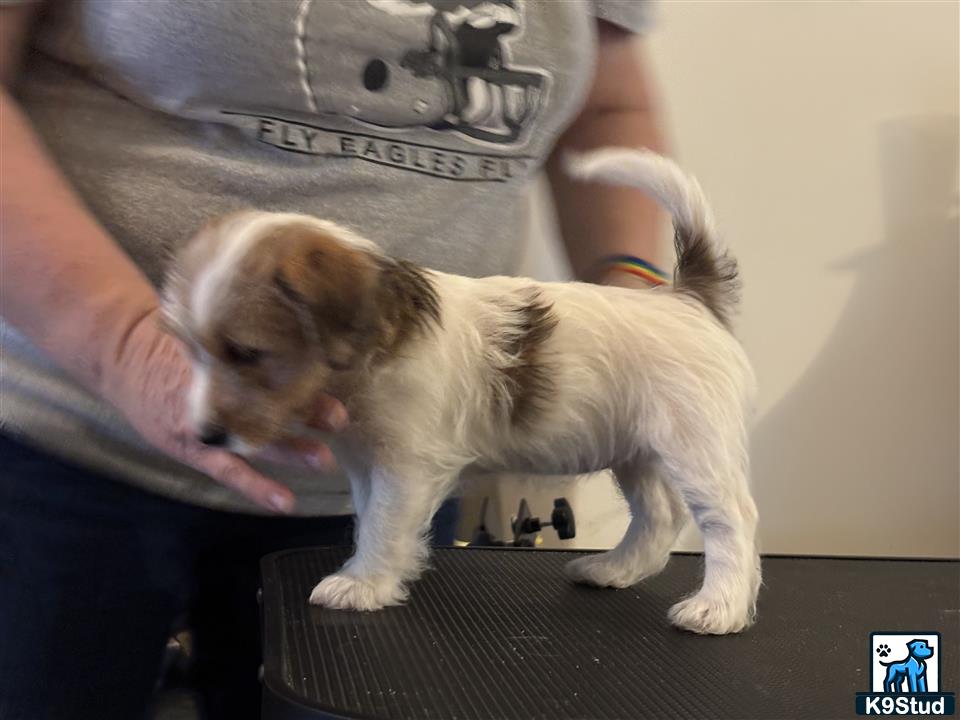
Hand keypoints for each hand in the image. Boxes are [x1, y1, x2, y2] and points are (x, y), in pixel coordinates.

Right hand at [98, 307, 345, 512]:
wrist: (122, 355)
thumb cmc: (177, 338)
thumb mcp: (210, 326)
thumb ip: (246, 335)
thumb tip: (300, 326)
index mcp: (227, 357)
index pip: (269, 365)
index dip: (300, 369)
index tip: (330, 367)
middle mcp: (221, 390)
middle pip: (268, 400)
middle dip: (306, 410)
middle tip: (338, 417)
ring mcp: (210, 422)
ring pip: (256, 437)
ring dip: (292, 449)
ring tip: (323, 459)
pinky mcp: (199, 447)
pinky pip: (230, 470)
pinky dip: (258, 487)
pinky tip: (285, 502)